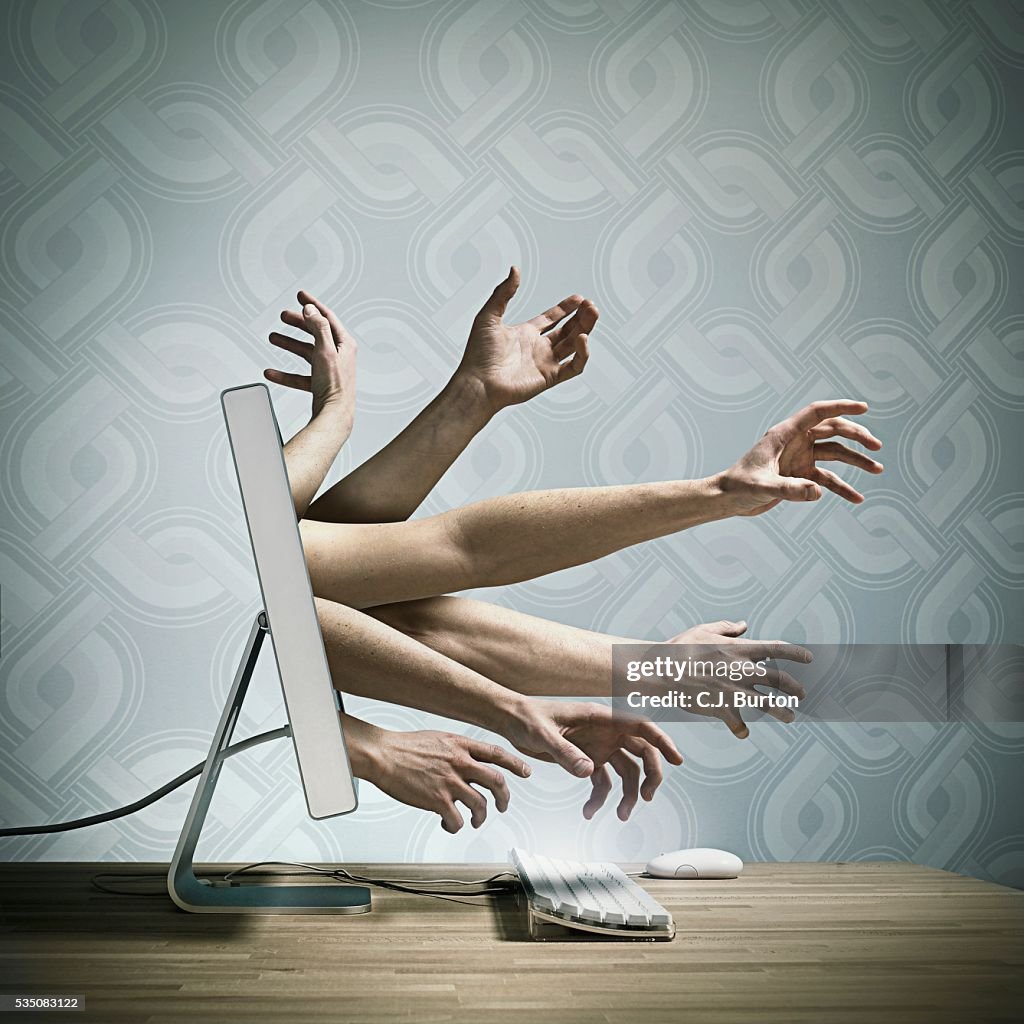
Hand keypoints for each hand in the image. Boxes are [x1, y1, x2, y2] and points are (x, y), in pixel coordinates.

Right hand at [265, 290, 357, 425]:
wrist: (334, 415)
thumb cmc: (335, 385)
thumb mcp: (325, 350)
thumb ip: (318, 327)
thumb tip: (310, 309)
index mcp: (343, 344)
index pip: (326, 317)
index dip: (312, 305)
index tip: (300, 295)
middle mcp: (338, 355)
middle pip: (315, 333)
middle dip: (298, 323)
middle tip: (283, 316)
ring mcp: (329, 370)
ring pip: (306, 353)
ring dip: (289, 344)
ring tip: (273, 338)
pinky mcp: (320, 384)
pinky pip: (300, 376)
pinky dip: (286, 373)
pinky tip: (272, 372)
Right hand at [347, 719, 530, 832]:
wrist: (383, 754)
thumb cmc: (405, 747)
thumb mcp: (439, 738)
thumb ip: (457, 750)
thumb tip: (467, 760)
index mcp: (461, 745)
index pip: (497, 754)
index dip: (515, 764)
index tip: (526, 771)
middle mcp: (460, 763)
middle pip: (497, 781)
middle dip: (504, 797)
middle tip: (502, 805)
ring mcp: (450, 782)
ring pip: (480, 804)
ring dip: (481, 817)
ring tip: (475, 821)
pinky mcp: (438, 800)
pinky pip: (458, 820)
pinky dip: (456, 826)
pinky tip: (449, 825)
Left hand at [454, 266, 597, 412]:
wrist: (478, 384)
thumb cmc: (478, 354)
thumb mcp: (488, 316)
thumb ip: (503, 293)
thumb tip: (514, 270)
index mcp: (525, 334)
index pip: (552, 319)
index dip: (566, 308)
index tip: (579, 298)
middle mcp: (537, 348)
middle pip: (567, 330)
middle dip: (581, 317)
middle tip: (590, 306)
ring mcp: (545, 363)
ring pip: (574, 345)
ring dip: (586, 329)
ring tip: (592, 313)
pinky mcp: (549, 377)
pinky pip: (574, 367)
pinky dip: (582, 354)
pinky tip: (583, 338)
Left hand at [505, 699, 683, 820]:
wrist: (511, 721)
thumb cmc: (527, 717)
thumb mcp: (542, 734)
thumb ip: (565, 752)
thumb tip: (588, 771)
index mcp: (600, 717)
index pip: (640, 725)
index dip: (661, 740)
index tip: (676, 759)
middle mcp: (605, 732)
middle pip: (641, 752)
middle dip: (649, 775)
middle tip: (646, 797)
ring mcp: (598, 746)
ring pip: (625, 771)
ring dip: (627, 794)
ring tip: (620, 815)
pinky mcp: (586, 760)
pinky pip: (602, 782)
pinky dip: (599, 798)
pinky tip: (589, 812)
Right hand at [664, 620, 811, 737]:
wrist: (663, 670)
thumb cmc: (681, 647)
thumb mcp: (704, 630)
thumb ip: (726, 627)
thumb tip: (743, 625)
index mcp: (739, 649)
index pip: (777, 649)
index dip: (797, 654)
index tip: (809, 658)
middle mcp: (742, 670)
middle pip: (780, 680)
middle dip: (795, 688)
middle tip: (801, 693)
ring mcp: (734, 691)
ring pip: (769, 705)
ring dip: (783, 712)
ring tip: (790, 717)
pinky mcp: (723, 709)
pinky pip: (739, 724)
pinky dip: (741, 729)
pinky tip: (742, 731)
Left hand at [715, 400, 882, 515]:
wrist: (727, 499)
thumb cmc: (738, 487)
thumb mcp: (762, 487)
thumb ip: (789, 489)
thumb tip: (818, 491)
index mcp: (784, 434)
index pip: (817, 413)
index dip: (841, 407)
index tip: (863, 408)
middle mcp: (795, 443)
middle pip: (832, 431)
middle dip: (856, 436)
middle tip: (876, 446)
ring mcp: (799, 458)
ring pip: (834, 454)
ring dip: (856, 460)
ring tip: (878, 469)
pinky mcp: (799, 476)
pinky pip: (827, 479)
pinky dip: (842, 487)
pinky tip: (857, 498)